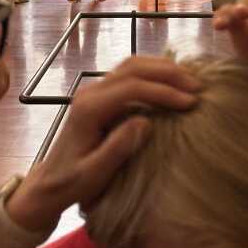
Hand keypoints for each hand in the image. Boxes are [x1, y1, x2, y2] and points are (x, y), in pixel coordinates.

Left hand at [5, 57, 200, 232]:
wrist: (49, 182)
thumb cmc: (72, 183)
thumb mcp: (95, 174)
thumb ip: (118, 148)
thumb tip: (146, 121)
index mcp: (89, 108)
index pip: (132, 88)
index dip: (163, 92)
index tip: (190, 103)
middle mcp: (90, 92)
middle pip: (133, 68)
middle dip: (168, 73)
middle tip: (197, 87)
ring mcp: (94, 90)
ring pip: (131, 65)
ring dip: (162, 69)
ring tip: (190, 81)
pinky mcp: (100, 94)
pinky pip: (129, 74)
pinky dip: (153, 73)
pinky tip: (171, 82)